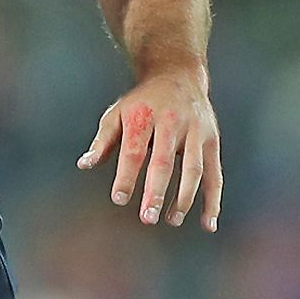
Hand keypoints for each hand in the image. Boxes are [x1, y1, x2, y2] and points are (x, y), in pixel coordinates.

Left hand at [76, 73, 221, 231]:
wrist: (177, 75)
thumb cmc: (142, 101)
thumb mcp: (117, 113)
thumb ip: (103, 140)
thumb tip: (84, 164)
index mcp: (143, 116)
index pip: (134, 150)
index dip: (126, 175)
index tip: (119, 198)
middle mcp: (171, 123)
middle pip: (164, 161)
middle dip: (156, 191)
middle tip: (147, 218)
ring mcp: (195, 132)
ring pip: (194, 169)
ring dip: (184, 198)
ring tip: (171, 220)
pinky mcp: (212, 140)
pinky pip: (215, 174)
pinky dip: (213, 199)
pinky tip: (207, 223)